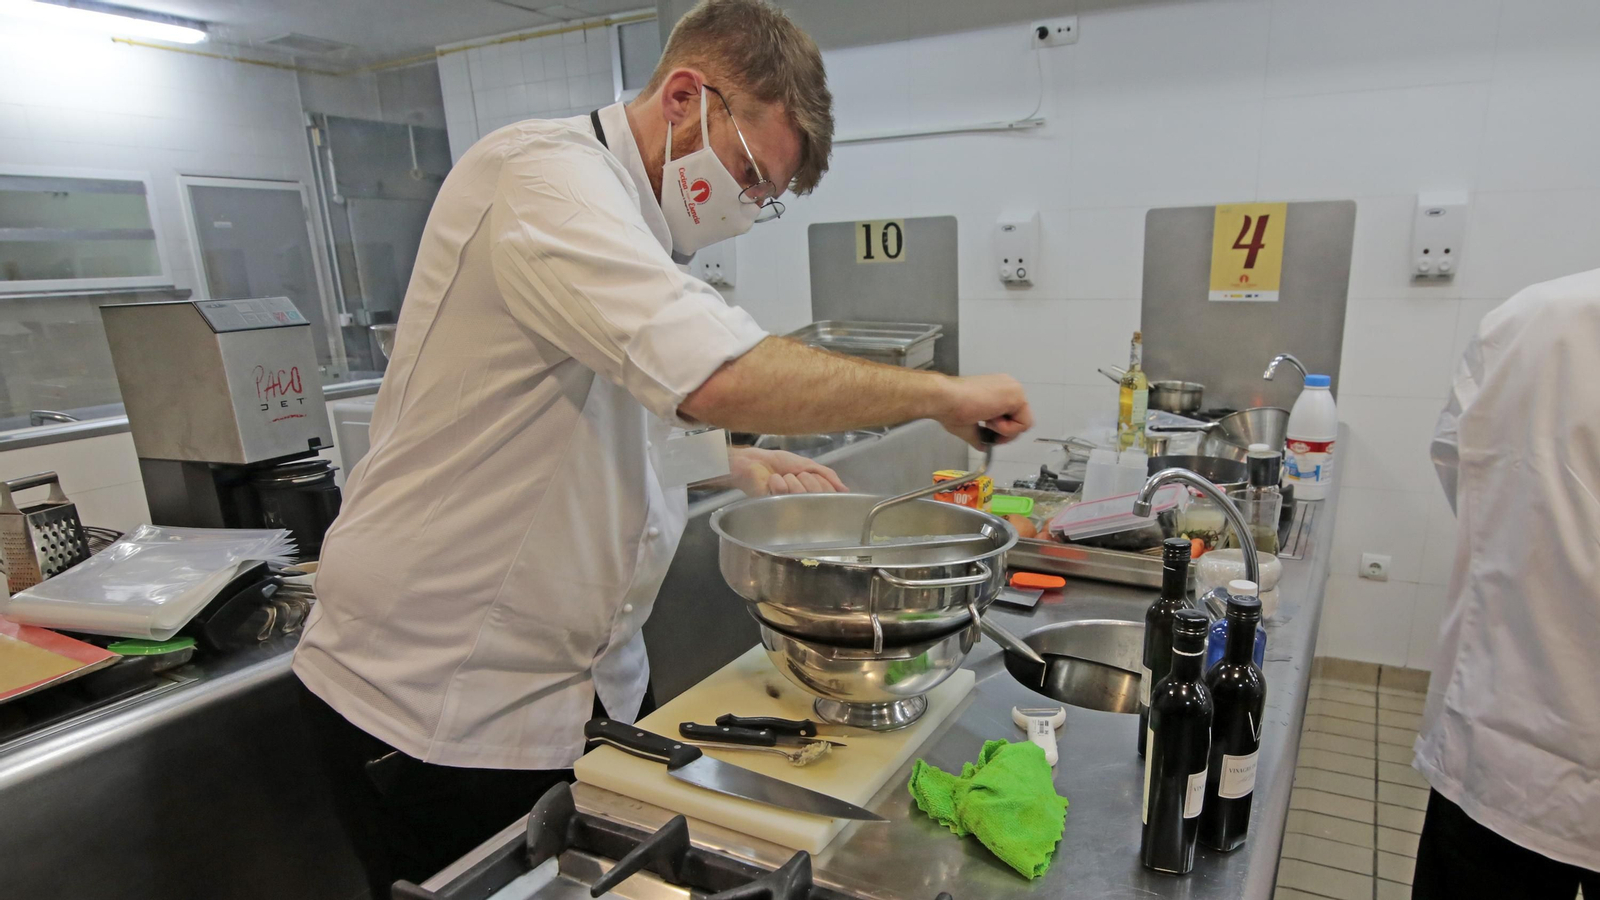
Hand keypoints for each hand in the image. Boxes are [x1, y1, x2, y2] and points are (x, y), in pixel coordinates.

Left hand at [726, 447, 847, 496]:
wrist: (755, 461)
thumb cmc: (779, 463)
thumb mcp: (807, 464)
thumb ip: (827, 475)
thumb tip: (845, 490)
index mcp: (811, 495)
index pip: (828, 494)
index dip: (821, 482)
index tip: (808, 474)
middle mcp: (802, 504)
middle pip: (816, 494)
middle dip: (806, 478)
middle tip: (794, 475)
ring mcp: (788, 507)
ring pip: (800, 493)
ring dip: (791, 479)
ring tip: (781, 478)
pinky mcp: (773, 506)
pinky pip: (783, 491)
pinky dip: (777, 480)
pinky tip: (770, 481)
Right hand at [938, 374, 1033, 447]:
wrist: (945, 398)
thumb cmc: (950, 407)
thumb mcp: (968, 425)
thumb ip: (980, 434)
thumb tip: (983, 446)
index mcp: (998, 390)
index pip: (1013, 415)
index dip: (1002, 429)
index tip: (987, 430)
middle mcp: (1009, 387)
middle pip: (1021, 419)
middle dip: (1005, 432)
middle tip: (987, 429)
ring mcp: (1014, 389)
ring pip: (1024, 423)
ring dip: (1004, 430)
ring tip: (985, 420)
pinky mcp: (1016, 396)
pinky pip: (1023, 424)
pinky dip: (1007, 430)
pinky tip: (990, 420)